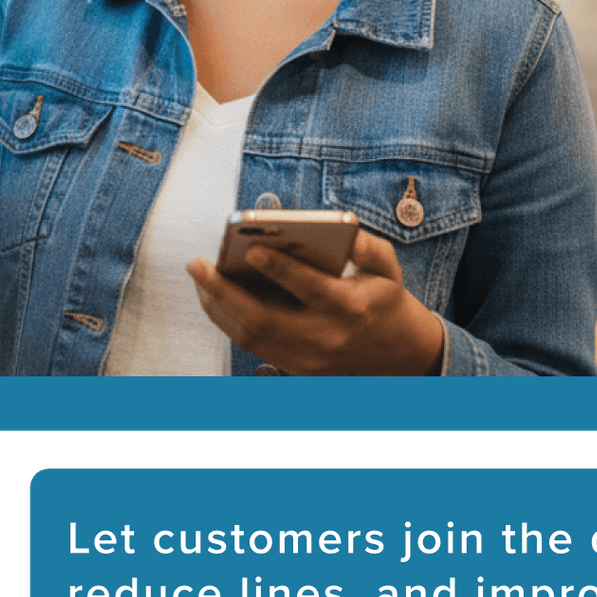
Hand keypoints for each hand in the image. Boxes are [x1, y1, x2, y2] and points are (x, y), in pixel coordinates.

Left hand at [185, 230, 445, 374]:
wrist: (399, 355)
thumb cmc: (385, 300)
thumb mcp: (389, 268)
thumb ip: (369, 246)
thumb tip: (344, 230)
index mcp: (350, 308)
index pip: (311, 289)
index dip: (281, 271)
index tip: (252, 250)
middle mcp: (325, 337)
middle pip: (264, 319)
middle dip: (224, 291)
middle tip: (197, 264)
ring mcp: (306, 357)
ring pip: (250, 335)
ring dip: (217, 305)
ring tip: (199, 275)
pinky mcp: (294, 367)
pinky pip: (252, 344)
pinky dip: (228, 320)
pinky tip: (213, 295)